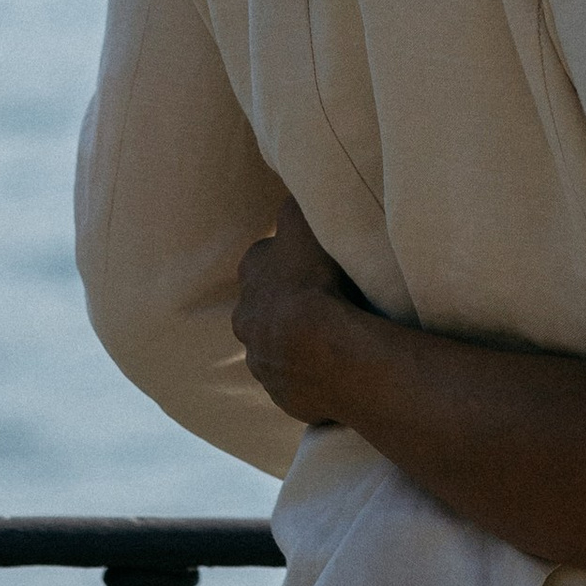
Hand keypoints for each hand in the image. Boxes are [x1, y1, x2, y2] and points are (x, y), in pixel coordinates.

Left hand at [233, 196, 365, 423]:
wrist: (323, 349)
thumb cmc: (313, 280)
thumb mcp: (303, 225)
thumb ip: (295, 207)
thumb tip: (293, 190)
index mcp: (250, 279)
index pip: (264, 261)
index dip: (286, 258)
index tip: (308, 259)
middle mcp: (247, 322)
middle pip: (264, 306)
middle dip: (285, 304)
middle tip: (322, 299)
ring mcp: (264, 362)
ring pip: (278, 346)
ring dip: (298, 341)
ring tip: (334, 336)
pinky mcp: (284, 395)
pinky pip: (298, 380)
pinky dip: (313, 373)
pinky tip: (338, 365)